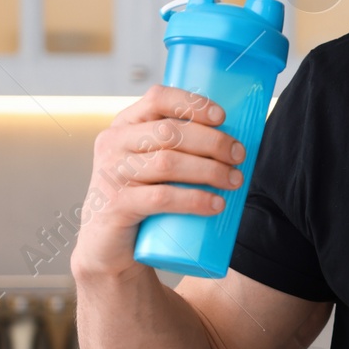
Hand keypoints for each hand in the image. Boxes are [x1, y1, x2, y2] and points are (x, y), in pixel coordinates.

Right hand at [70, 85, 248, 280]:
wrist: (109, 249)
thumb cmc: (142, 201)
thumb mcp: (151, 166)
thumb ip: (178, 148)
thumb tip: (234, 141)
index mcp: (124, 125)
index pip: (157, 99)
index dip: (193, 104)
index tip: (223, 117)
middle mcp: (113, 144)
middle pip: (170, 132)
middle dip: (212, 141)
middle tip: (239, 156)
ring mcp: (111, 175)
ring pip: (168, 163)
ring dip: (210, 170)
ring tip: (235, 181)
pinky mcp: (116, 206)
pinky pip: (161, 198)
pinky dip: (195, 200)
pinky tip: (216, 204)